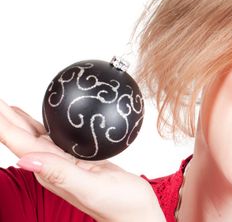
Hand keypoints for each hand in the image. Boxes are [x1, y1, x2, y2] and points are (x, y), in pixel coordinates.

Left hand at [0, 99, 164, 221]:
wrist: (137, 214)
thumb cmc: (120, 205)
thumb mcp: (92, 188)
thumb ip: (61, 173)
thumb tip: (26, 160)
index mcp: (50, 171)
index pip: (19, 142)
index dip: (3, 123)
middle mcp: (52, 166)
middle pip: (22, 136)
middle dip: (5, 116)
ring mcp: (64, 162)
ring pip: (35, 135)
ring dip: (18, 119)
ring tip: (6, 103)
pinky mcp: (79, 158)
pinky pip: (55, 137)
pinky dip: (44, 124)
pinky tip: (43, 115)